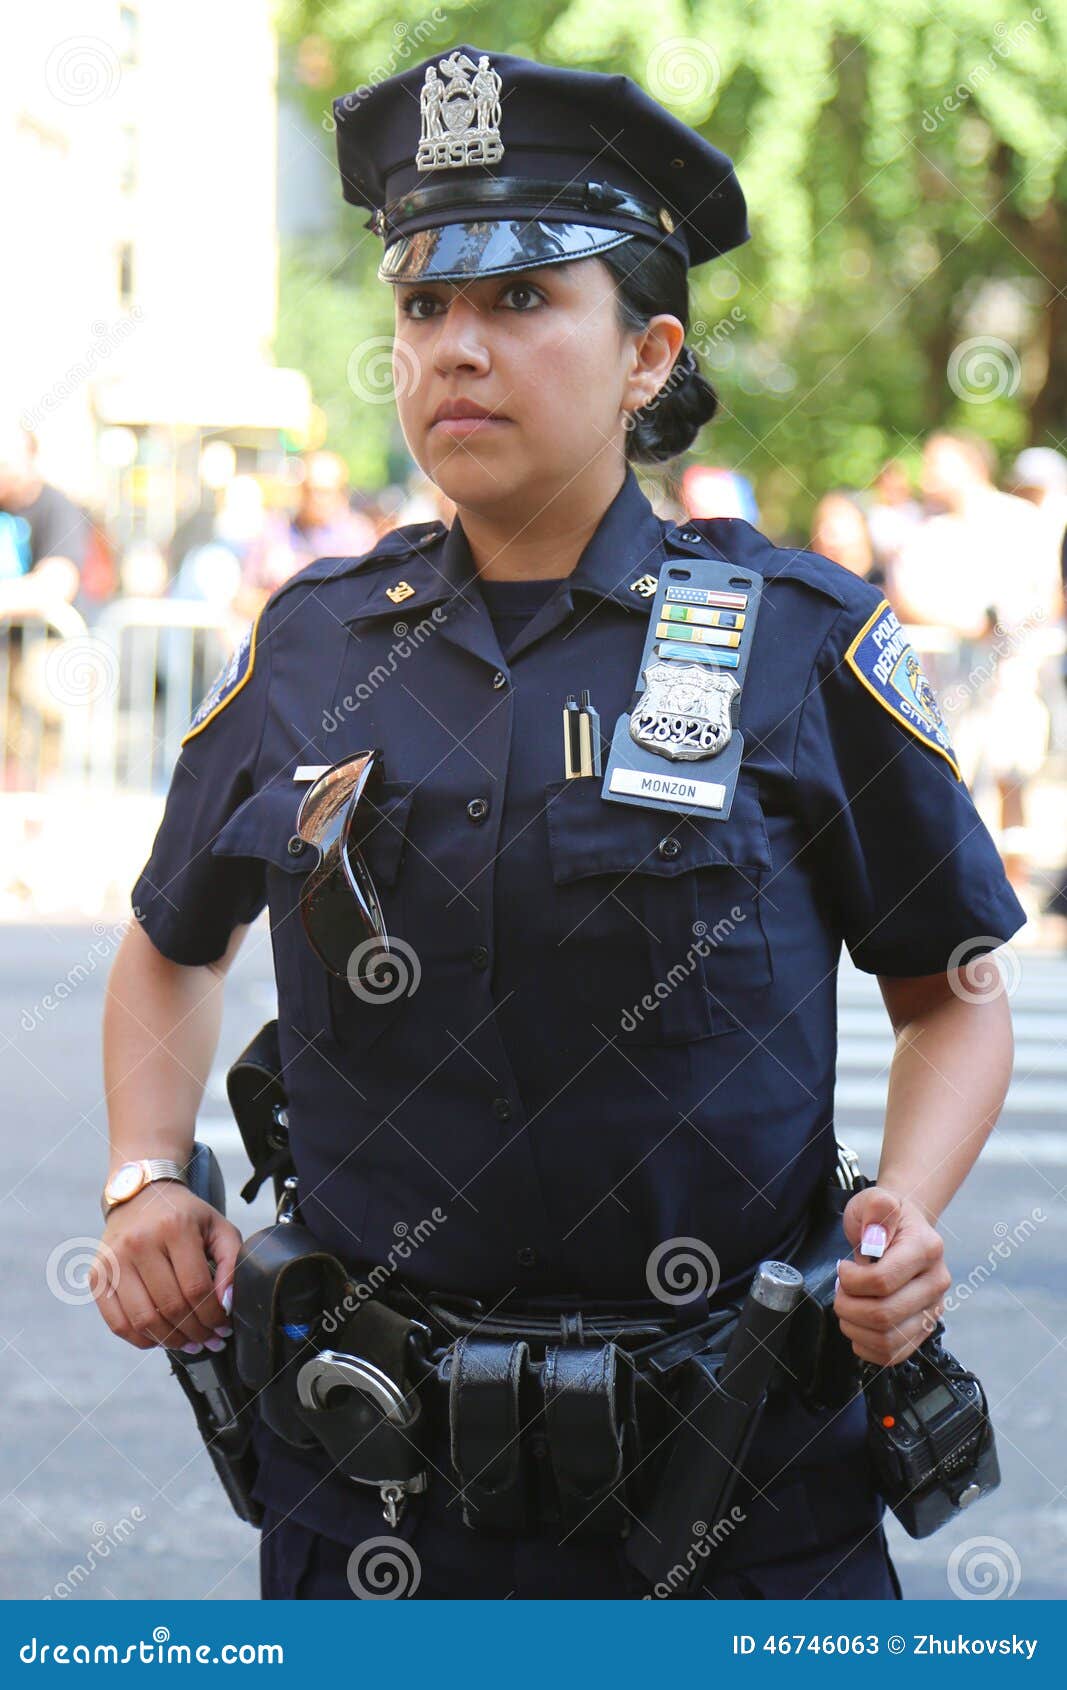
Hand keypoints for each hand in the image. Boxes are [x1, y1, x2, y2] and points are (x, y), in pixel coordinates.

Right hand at [92, 1182, 242, 1351]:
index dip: (213, 1316)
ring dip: (171, 1341)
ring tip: (189, 1344)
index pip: (196, 1288)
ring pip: (143, 1320)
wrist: (141, 1195)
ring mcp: (113, 1260)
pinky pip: (117, 1323)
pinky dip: (140, 1340)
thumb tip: (226, 1303)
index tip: (224, 1327)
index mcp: (174, 1228)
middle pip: (170, 1307)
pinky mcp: (96, 1275)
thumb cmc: (184, 1216)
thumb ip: (232, 1263)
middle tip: (210, 1340)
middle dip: (196, 1332)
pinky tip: (160, 1339)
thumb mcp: (218, 1227)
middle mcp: (139, 1243)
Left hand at [833, 1185, 951, 1366]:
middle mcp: (936, 1283)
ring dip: (854, 1328)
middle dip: (848, 1306)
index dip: (852, 1280)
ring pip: (888, 1340)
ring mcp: (933, 1310)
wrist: (902, 1228)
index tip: (843, 1268)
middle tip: (841, 1290)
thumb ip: (876, 1209)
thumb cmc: (884, 1218)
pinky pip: (894, 1355)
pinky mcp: (923, 1330)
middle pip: (884, 1315)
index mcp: (927, 1249)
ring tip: (848, 1307)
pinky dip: (866, 1346)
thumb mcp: (874, 1199)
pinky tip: (858, 1325)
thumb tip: (874, 1237)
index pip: (883, 1281)